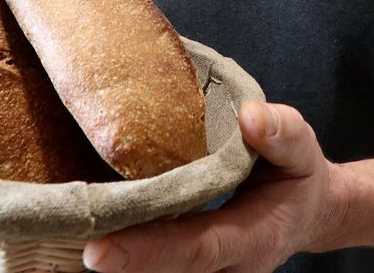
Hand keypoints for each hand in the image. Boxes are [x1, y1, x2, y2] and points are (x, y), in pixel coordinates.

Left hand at [82, 102, 335, 272]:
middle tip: (67, 243)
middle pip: (165, 271)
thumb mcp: (302, 147)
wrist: (309, 213)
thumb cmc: (298, 175)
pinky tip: (86, 229)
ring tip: (64, 233)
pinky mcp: (191, 268)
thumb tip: (250, 117)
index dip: (147, 252)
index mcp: (253, 238)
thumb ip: (281, 132)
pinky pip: (156, 266)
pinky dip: (125, 254)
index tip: (98, 251)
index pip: (196, 249)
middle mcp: (227, 268)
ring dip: (116, 260)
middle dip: (116, 261)